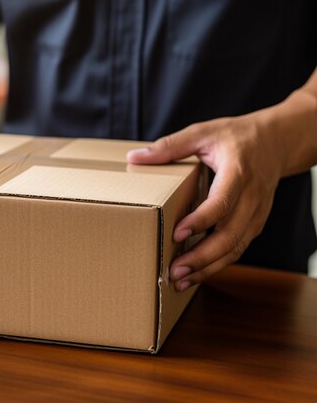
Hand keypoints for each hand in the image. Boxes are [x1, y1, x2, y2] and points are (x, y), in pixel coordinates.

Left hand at [126, 110, 284, 291]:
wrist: (277, 142)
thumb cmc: (236, 137)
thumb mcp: (202, 133)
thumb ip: (170, 146)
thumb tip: (135, 156)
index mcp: (239, 172)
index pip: (222, 202)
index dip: (201, 221)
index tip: (178, 234)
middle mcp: (252, 197)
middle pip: (231, 234)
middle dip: (202, 257)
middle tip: (174, 271)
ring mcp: (257, 213)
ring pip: (236, 247)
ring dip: (209, 267)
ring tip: (181, 280)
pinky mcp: (255, 223)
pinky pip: (238, 247)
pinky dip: (218, 263)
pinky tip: (196, 273)